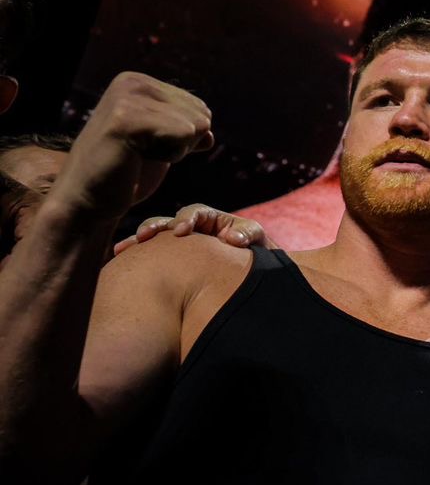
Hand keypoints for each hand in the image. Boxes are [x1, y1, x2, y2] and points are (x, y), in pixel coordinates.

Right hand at [49, 72, 212, 220]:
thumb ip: (186, 131)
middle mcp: (133, 81)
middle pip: (201, 115)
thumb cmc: (127, 173)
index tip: (148, 146)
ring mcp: (127, 98)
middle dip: (182, 143)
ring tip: (139, 155)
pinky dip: (170, 155)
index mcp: (139, 81)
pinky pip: (183, 134)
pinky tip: (138, 159)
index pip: (200, 108)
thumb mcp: (164, 144)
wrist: (90, 199)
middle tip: (143, 154)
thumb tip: (209, 132)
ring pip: (195, 126)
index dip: (183, 137)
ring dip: (175, 151)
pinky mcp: (126, 119)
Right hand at [113, 203, 267, 255]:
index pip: (193, 212)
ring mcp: (176, 245)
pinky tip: (119, 261)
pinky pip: (149, 256)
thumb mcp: (255, 237)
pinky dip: (135, 257)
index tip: (182, 231)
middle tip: (145, 237)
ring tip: (122, 249)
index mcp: (208, 218)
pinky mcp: (169, 260)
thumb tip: (232, 238)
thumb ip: (247, 233)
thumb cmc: (253, 249)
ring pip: (153, 238)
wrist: (246, 271)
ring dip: (138, 241)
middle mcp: (188, 228)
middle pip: (166, 222)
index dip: (186, 218)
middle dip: (154, 227)